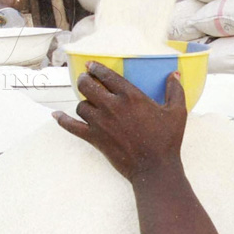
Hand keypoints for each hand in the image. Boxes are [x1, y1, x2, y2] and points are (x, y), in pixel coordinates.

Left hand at [52, 62, 186, 182]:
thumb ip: (175, 90)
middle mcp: (112, 106)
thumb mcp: (177, 112)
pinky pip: (71, 126)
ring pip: (80, 105)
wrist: (154, 168)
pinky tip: (55, 115)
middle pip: (87, 86)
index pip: (106, 75)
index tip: (90, 65)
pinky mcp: (94, 138)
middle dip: (84, 80)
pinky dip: (62, 120)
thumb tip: (174, 74)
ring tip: (86, 101)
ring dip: (82, 102)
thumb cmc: (167, 140)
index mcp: (130, 96)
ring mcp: (100, 122)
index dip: (95, 67)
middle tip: (85, 80)